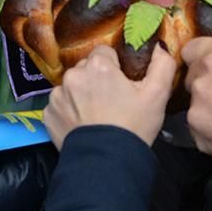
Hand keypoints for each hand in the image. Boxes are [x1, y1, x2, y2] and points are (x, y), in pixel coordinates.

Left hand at [44, 44, 174, 148]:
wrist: (107, 165)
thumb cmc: (133, 127)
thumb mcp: (157, 95)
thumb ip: (162, 64)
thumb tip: (160, 45)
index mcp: (97, 66)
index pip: (105, 53)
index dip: (115, 68)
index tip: (121, 85)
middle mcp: (72, 75)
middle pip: (86, 68)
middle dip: (97, 80)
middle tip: (111, 101)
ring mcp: (57, 95)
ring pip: (72, 86)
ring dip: (81, 94)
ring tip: (96, 115)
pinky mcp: (48, 114)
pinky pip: (60, 104)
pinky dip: (69, 111)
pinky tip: (83, 125)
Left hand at [184, 34, 211, 158]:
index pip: (191, 49)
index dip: (200, 59)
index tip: (210, 69)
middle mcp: (204, 71)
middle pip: (192, 76)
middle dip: (205, 85)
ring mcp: (196, 98)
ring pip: (194, 101)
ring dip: (206, 108)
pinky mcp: (194, 123)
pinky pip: (196, 125)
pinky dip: (208, 129)